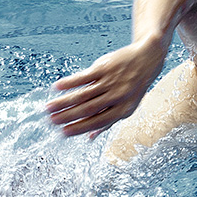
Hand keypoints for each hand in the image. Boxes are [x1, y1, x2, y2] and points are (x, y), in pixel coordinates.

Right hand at [46, 35, 167, 137]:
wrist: (147, 58)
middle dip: (68, 116)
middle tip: (51, 121)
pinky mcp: (104, 67)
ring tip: (49, 107)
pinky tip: (57, 87)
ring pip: (83, 94)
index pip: (98, 122)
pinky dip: (70, 82)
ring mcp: (111, 81)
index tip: (63, 133)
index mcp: (124, 110)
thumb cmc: (134, 87)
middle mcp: (118, 96)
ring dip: (64, 101)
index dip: (80, 128)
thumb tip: (90, 138)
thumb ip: (108, 122)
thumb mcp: (127, 106)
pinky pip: (84, 76)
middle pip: (88, 108)